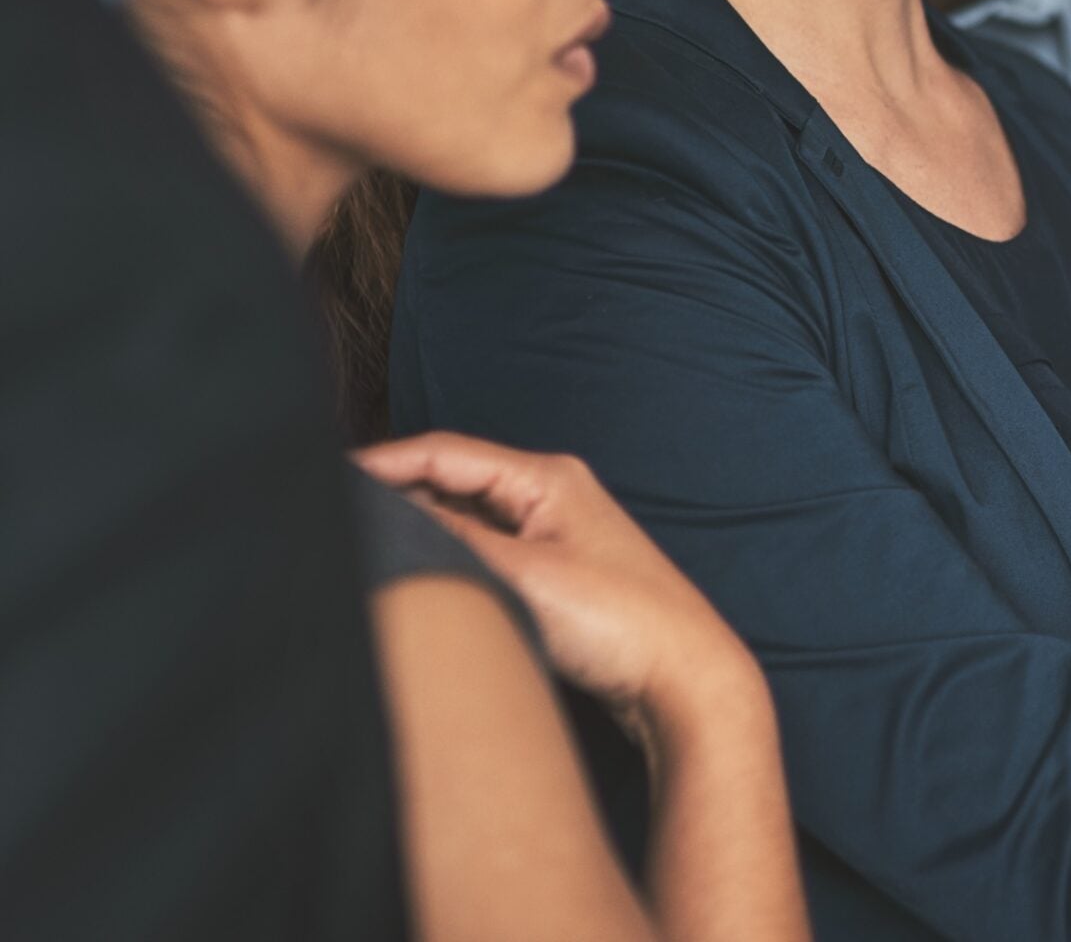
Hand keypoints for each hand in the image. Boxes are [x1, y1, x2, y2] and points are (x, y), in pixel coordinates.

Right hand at [354, 432, 762, 740]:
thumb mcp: (521, 576)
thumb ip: (450, 541)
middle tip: (330, 519)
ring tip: (359, 548)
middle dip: (392, 497)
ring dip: (417, 532)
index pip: (442, 452)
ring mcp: (553, 536)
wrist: (686, 681)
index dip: (379, 464)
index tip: (321, 481)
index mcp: (548, 477)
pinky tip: (414, 582)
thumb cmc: (620, 623)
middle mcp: (551, 495)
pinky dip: (444, 561)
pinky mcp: (552, 577)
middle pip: (450, 483)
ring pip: (462, 523)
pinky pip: (480, 556)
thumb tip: (383, 516)